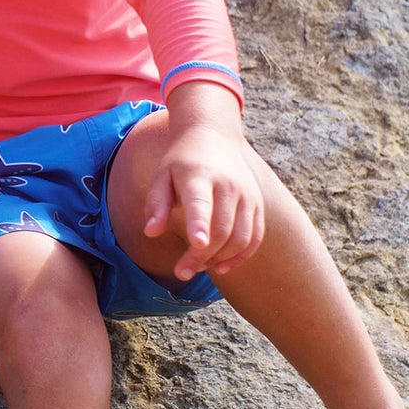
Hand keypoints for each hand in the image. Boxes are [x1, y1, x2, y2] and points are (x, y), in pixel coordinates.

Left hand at [144, 85, 265, 281]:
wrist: (214, 136)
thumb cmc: (181, 161)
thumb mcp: (162, 176)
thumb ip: (156, 204)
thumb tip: (150, 233)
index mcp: (200, 176)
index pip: (201, 203)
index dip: (200, 225)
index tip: (196, 244)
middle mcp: (229, 185)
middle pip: (221, 229)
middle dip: (202, 257)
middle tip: (181, 272)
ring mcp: (247, 195)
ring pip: (241, 238)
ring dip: (220, 260)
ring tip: (198, 267)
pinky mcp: (257, 205)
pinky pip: (254, 238)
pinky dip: (240, 257)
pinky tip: (220, 266)